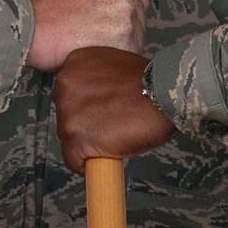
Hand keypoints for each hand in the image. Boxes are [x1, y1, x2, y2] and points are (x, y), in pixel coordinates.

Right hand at [26, 0, 147, 72]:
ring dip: (121, 44)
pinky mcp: (125, 32)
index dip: (122, 11)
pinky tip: (98, 53)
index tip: (111, 20)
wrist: (32, 29)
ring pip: (137, 34)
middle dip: (123, 28)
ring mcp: (126, 7)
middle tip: (100, 36)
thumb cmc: (48, 11)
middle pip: (139, 14)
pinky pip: (131, 51)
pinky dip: (118, 58)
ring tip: (95, 44)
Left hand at [51, 46, 174, 172]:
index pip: (68, 93)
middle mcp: (65, 85)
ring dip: (89, 142)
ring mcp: (68, 113)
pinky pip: (74, 161)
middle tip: (110, 123)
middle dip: (85, 123)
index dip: (86, 106)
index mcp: (74, 63)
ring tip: (114, 135)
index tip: (101, 110)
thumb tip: (94, 100)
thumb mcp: (113, 66)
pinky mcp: (75, 139)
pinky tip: (108, 153)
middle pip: (65, 115)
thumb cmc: (149, 83)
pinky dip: (89, 164)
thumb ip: (96, 80)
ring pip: (68, 139)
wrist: (163, 95)